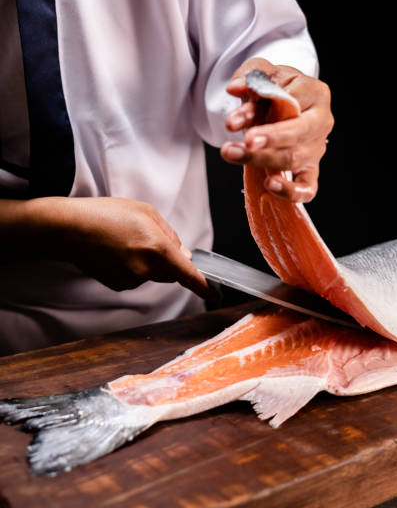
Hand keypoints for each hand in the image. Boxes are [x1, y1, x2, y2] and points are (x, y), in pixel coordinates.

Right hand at [2, 196, 212, 297]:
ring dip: (147, 261)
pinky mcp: (118, 285)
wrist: (69, 229)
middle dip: (166, 259)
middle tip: (146, 237)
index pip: (189, 275)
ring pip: (152, 274)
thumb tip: (184, 255)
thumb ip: (170, 234)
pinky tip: (116, 251)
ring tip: (125, 240)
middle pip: (170, 271)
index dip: (204, 287)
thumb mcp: (145, 212)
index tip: (216, 295)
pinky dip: (132, 266)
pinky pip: (136, 277)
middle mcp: (147, 269)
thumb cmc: (107, 214)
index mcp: (158, 248)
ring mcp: (132, 280)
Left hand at [221, 58, 333, 202]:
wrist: (280, 105)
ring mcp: (317, 150)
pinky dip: (290, 191)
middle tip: (245, 141)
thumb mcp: (261, 72)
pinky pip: (307, 188)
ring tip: (231, 153)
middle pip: (297, 135)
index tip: (232, 122)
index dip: (263, 112)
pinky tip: (269, 185)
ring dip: (260, 160)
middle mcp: (322, 122)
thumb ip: (249, 76)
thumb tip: (234, 88)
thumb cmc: (274, 88)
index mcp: (316, 93)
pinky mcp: (310, 171)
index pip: (291, 103)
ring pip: (292, 160)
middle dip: (269, 140)